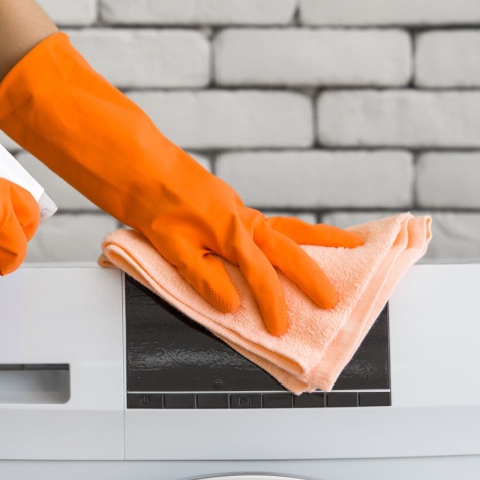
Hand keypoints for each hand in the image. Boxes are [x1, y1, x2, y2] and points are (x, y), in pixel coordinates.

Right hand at [0, 33, 364, 333]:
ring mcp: (203, 224)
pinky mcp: (172, 234)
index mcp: (235, 213)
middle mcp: (228, 217)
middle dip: (310, 274)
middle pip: (281, 245)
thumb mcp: (198, 213)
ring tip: (282, 324)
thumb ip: (217, 248)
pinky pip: (196, 267)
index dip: (324, 241)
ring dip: (268, 293)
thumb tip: (235, 286)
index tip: (355, 250)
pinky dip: (214, 288)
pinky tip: (229, 308)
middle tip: (334, 300)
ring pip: (247, 259)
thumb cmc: (156, 183)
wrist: (125, 155)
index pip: (289, 231)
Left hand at [136, 174, 363, 334]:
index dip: (272, 305)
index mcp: (231, 233)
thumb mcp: (173, 249)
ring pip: (291, 229)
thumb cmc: (155, 206)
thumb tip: (232, 305)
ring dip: (322, 240)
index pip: (260, 276)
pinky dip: (298, 235)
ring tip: (353, 246)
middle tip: (335, 300)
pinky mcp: (237, 211)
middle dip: (314, 276)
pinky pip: (277, 225)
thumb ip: (204, 278)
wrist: (143, 168)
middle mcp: (245, 221)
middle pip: (291, 250)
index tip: (281, 329)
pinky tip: (307, 243)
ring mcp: (244, 214)